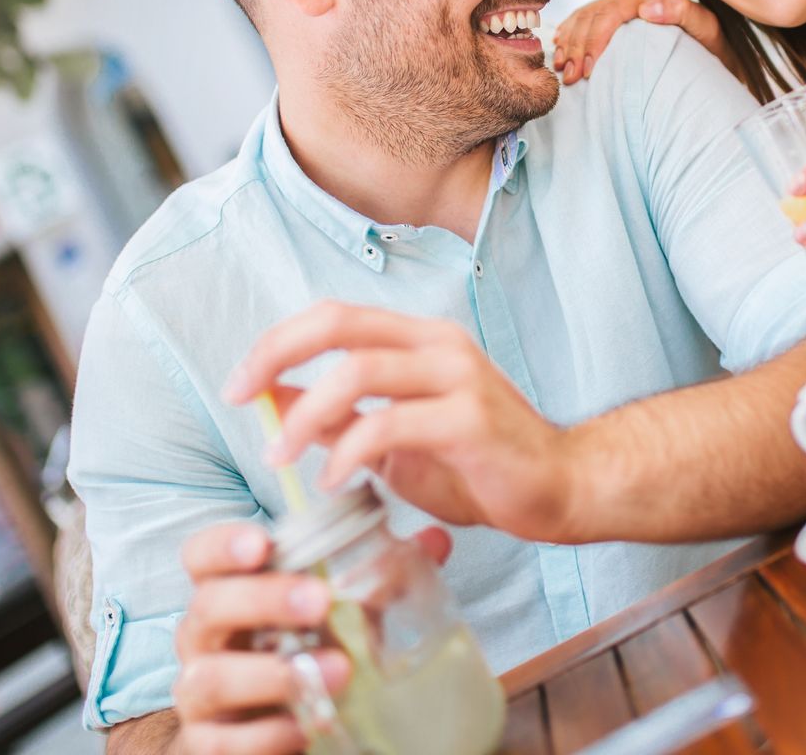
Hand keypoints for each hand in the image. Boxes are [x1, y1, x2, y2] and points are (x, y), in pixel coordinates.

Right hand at [169, 521, 451, 753]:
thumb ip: (380, 580)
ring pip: (209, 677)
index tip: (261, 543)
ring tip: (336, 670)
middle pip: (209, 606)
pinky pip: (223, 742)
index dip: (222, 544)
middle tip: (319, 601)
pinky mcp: (208, 743)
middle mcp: (205, 638)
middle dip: (263, 600)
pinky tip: (306, 726)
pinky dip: (267, 735)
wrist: (271, 730)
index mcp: (229, 592)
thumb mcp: (340, 616)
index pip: (202, 556)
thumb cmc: (304, 654)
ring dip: (273, 674)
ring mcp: (199, 693)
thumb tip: (434, 542)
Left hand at [224, 303, 579, 541]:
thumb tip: (279, 402)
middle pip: (339, 323)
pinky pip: (389, 424)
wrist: (563, 488)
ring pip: (358, 370)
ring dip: (304, 413)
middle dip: (277, 354)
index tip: (241, 384)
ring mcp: (458, 376)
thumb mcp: (397, 440)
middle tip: (241, 397)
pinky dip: (348, 452)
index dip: (278, 342)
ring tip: (280, 455)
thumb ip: (343, 418)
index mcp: (420, 339)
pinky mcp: (469, 419)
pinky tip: (333, 482)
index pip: (335, 316)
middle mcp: (438, 344)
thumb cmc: (481, 465)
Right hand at [551, 0, 726, 83]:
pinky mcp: (614, 8)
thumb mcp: (705, 29)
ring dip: (569, 43)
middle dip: (577, 47)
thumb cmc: (709, 45)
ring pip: (584, 16)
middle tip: (569, 77)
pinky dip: (569, 34)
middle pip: (594, 15)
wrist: (710, 51)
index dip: (594, 41)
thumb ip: (683, 12)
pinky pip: (583, 17)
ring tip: (562, 69)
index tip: (588, 70)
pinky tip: (560, 48)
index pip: (611, 12)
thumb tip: (648, 8)